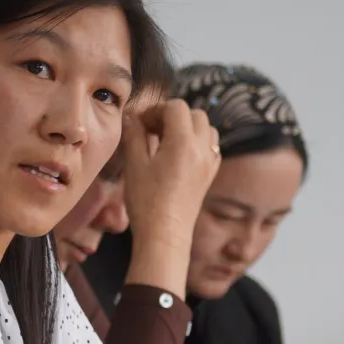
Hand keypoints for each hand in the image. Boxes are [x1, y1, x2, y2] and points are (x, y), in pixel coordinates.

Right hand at [122, 100, 219, 298]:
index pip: (175, 107)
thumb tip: (132, 118)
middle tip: (153, 131)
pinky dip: (198, 143)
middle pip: (195, 114)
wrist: (165, 235)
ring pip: (206, 129)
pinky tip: (180, 156)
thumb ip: (134, 135)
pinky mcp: (210, 176)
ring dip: (189, 128)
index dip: (156, 111)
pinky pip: (211, 147)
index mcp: (183, 142)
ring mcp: (209, 163)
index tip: (141, 124)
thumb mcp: (134, 165)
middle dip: (174, 116)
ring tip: (168, 141)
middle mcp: (202, 149)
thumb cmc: (146, 201)